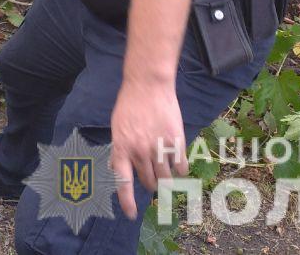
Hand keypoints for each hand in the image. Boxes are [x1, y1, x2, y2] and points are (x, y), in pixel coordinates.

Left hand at [109, 77, 187, 218]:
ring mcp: (158, 148)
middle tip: (152, 172)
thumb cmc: (130, 104)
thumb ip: (121, 149)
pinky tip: (176, 160)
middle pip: (148, 182)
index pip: (123, 182)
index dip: (127, 201)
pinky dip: (180, 169)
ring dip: (166, 177)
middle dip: (150, 181)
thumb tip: (120, 171)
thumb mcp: (117, 127)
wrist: (148, 84)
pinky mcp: (176, 142)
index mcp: (121, 148)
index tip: (132, 215)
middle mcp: (139, 152)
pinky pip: (181, 168)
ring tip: (164, 165)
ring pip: (166, 178)